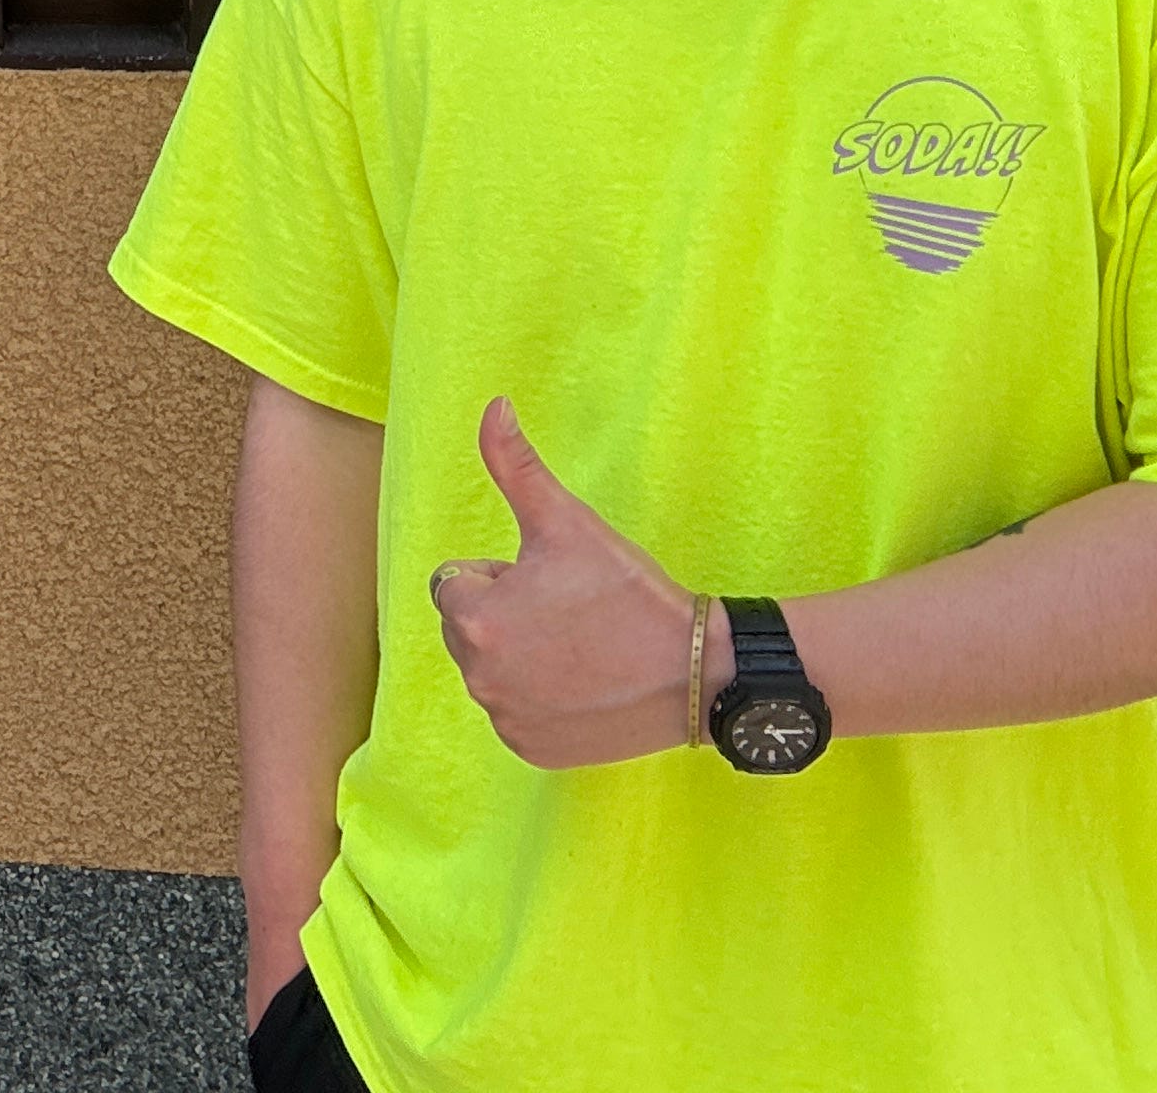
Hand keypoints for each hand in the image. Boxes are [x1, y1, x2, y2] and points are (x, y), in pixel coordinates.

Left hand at [427, 398, 700, 769]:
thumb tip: (492, 406)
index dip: (504, 574)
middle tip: (571, 614)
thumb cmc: (628, 592)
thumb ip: (515, 464)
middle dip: (508, 615)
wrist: (697, 671)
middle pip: (470, 627)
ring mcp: (505, 719)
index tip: (555, 582)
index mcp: (474, 618)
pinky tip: (587, 687)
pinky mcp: (532, 750)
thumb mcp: (567, 522)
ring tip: (583, 648)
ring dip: (523, 656)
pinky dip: (542, 700)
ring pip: (494, 669)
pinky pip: (516, 712)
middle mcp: (478, 676)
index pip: (458, 581)